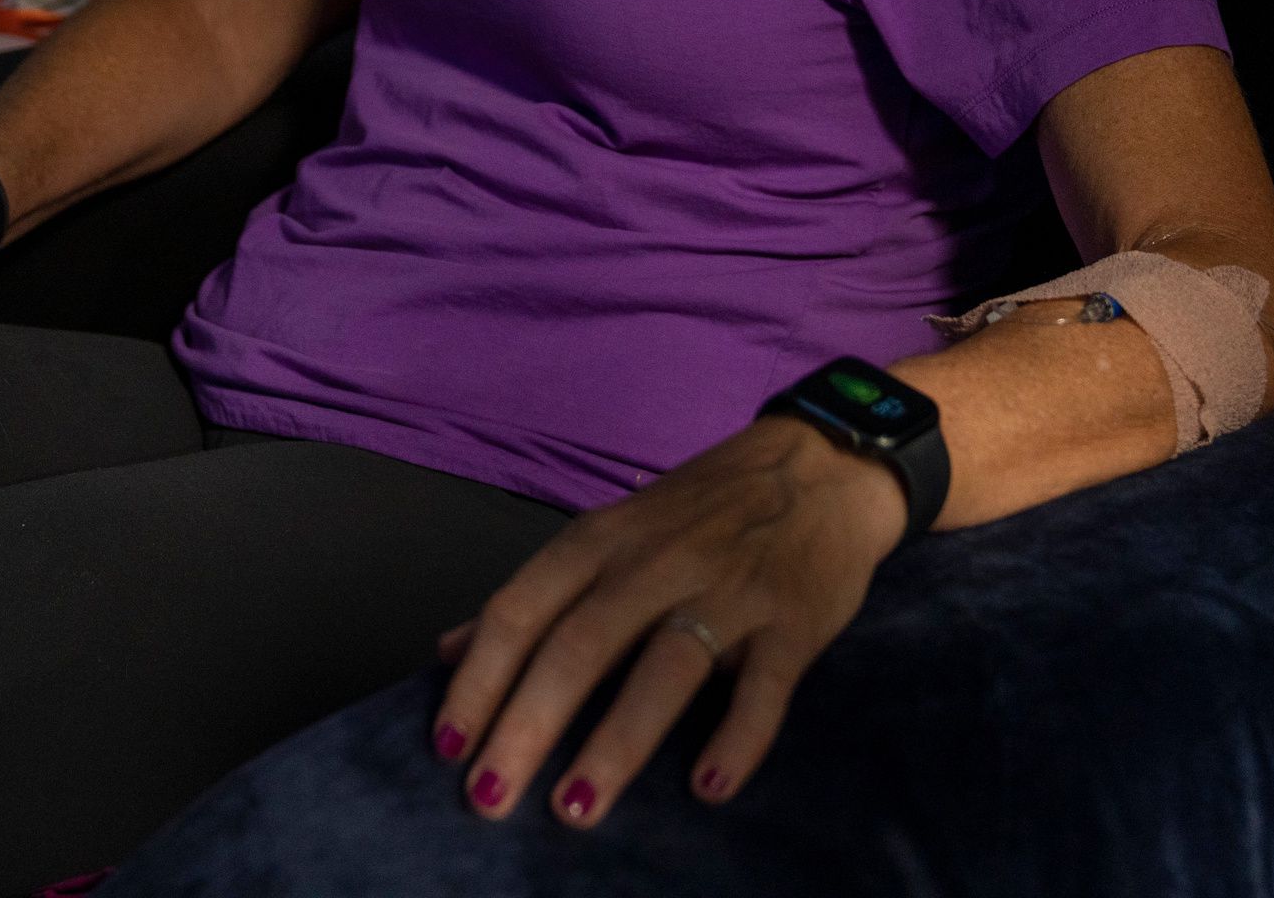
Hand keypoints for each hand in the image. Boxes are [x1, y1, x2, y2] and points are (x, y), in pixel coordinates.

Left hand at [429, 415, 907, 826]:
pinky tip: (708, 788)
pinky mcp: (794, 619)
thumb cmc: (704, 509)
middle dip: (528, 724)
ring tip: (574, 808)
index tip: (447, 746)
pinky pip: (765, 685)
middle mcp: (658, 561)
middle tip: (490, 796)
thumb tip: (447, 651)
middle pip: (580, 644)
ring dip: (616, 741)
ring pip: (665, 666)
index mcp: (603, 540)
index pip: (523, 608)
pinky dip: (738, 737)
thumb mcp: (613, 531)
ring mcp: (730, 588)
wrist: (826, 464)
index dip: (480, 678)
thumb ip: (537, 594)